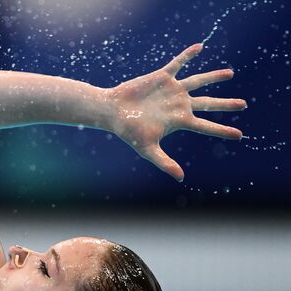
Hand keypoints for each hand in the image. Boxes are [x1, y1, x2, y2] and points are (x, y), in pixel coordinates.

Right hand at [107, 43, 245, 181]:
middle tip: (243, 104)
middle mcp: (179, 104)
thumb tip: (181, 178)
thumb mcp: (147, 149)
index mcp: (179, 120)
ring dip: (214, 77)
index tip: (239, 135)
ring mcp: (172, 90)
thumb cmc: (128, 132)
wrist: (112, 111)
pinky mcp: (162, 77)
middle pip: (208, 103)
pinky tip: (200, 47)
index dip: (223, 131)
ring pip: (199, 81)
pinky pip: (178, 63)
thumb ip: (164, 162)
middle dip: (226, 104)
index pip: (207, 126)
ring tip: (230, 74)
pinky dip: (188, 55)